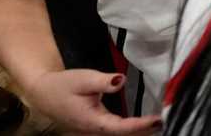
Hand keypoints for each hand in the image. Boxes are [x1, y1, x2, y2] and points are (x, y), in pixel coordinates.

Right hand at [23, 70, 161, 134]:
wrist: (43, 93)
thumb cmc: (63, 86)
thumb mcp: (83, 79)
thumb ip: (102, 81)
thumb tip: (120, 80)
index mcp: (92, 121)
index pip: (120, 127)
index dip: (140, 125)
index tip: (158, 120)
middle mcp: (95, 130)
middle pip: (124, 135)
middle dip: (145, 131)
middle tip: (167, 121)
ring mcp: (95, 130)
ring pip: (121, 135)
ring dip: (140, 131)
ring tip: (160, 123)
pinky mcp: (97, 126)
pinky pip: (117, 131)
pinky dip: (133, 128)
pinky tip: (146, 123)